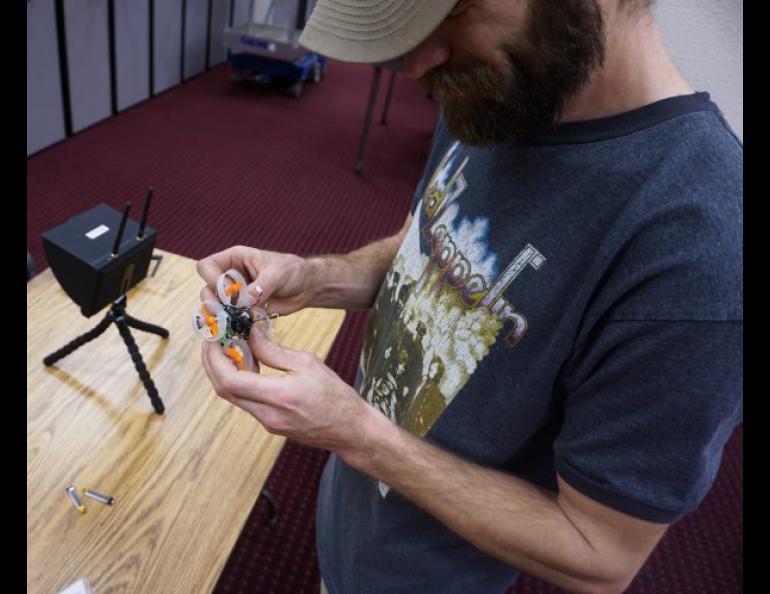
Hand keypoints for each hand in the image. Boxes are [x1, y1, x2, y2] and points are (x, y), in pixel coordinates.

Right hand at [196, 245, 316, 314]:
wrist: (306, 287)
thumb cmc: (292, 271)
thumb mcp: (277, 274)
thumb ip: (260, 287)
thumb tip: (242, 302)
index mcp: (234, 259)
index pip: (207, 266)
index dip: (212, 279)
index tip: (226, 292)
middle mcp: (231, 276)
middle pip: (207, 288)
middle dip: (212, 301)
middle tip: (224, 313)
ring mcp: (235, 294)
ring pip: (215, 306)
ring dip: (221, 316)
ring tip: (232, 322)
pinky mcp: (243, 310)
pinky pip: (230, 318)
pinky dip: (232, 325)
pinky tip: (239, 329)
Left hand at [201, 325, 376, 455]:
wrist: (350, 429)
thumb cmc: (335, 395)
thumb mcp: (307, 363)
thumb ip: (274, 350)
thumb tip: (250, 333)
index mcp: (279, 396)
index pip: (230, 380)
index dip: (214, 358)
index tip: (212, 338)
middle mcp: (267, 414)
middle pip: (223, 390)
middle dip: (212, 363)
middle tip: (213, 340)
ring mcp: (267, 422)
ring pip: (232, 396)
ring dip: (224, 371)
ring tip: (229, 347)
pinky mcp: (270, 424)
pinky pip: (245, 401)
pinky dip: (239, 381)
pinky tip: (247, 364)